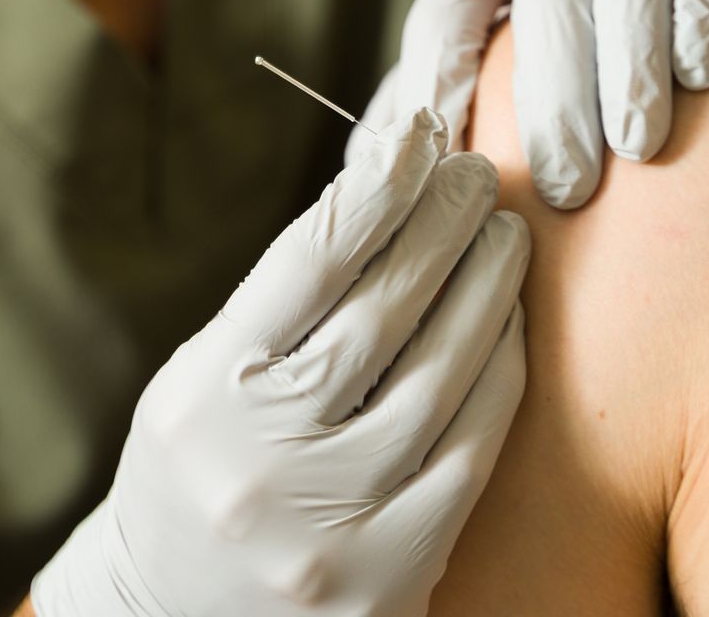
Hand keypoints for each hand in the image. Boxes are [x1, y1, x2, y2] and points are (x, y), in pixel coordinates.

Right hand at [31, 109, 529, 616]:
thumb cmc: (201, 472)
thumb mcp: (204, 381)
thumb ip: (282, 303)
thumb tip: (380, 189)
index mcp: (204, 397)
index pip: (306, 265)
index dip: (373, 189)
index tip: (416, 136)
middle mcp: (262, 462)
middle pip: (381, 313)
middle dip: (440, 228)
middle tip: (477, 174)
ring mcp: (331, 527)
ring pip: (437, 380)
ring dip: (484, 292)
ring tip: (505, 236)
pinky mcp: (391, 577)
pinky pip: (469, 456)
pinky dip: (497, 380)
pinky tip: (507, 330)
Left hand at [354, 0, 708, 208]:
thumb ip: (465, 52)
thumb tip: (381, 154)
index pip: (441, 18)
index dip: (434, 96)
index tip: (444, 178)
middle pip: (543, 5)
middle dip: (552, 104)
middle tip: (568, 188)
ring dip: (631, 70)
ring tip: (639, 146)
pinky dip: (703, 7)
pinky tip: (700, 70)